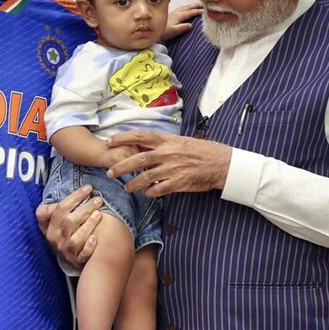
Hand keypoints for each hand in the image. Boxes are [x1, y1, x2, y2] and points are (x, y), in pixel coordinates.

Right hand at [35, 185, 102, 268]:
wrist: (67, 260)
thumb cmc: (63, 234)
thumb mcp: (53, 223)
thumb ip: (53, 211)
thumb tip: (49, 205)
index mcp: (49, 227)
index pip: (60, 209)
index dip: (75, 197)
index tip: (88, 188)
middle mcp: (56, 239)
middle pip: (69, 221)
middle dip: (85, 208)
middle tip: (98, 200)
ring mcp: (66, 251)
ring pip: (76, 238)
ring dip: (88, 225)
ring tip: (99, 214)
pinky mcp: (76, 261)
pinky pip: (83, 254)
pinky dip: (89, 246)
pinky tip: (95, 238)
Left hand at [107, 130, 230, 197]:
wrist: (219, 163)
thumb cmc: (199, 151)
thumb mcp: (179, 141)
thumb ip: (160, 144)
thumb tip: (141, 145)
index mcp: (166, 140)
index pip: (139, 136)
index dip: (122, 138)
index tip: (109, 142)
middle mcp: (167, 153)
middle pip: (138, 159)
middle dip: (121, 167)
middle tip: (109, 173)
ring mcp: (172, 168)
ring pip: (146, 177)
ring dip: (133, 184)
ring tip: (127, 188)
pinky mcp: (178, 183)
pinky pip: (158, 189)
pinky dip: (150, 192)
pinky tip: (146, 194)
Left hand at [161, 2, 202, 41]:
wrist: (156, 32)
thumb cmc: (164, 33)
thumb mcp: (173, 31)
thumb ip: (182, 28)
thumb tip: (191, 25)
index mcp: (178, 16)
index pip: (190, 12)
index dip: (198, 11)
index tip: (206, 11)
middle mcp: (177, 12)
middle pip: (189, 7)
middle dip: (197, 5)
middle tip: (205, 4)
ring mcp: (174, 12)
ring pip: (186, 6)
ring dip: (193, 5)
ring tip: (199, 4)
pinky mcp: (172, 14)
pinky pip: (182, 8)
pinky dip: (187, 6)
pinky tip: (188, 7)